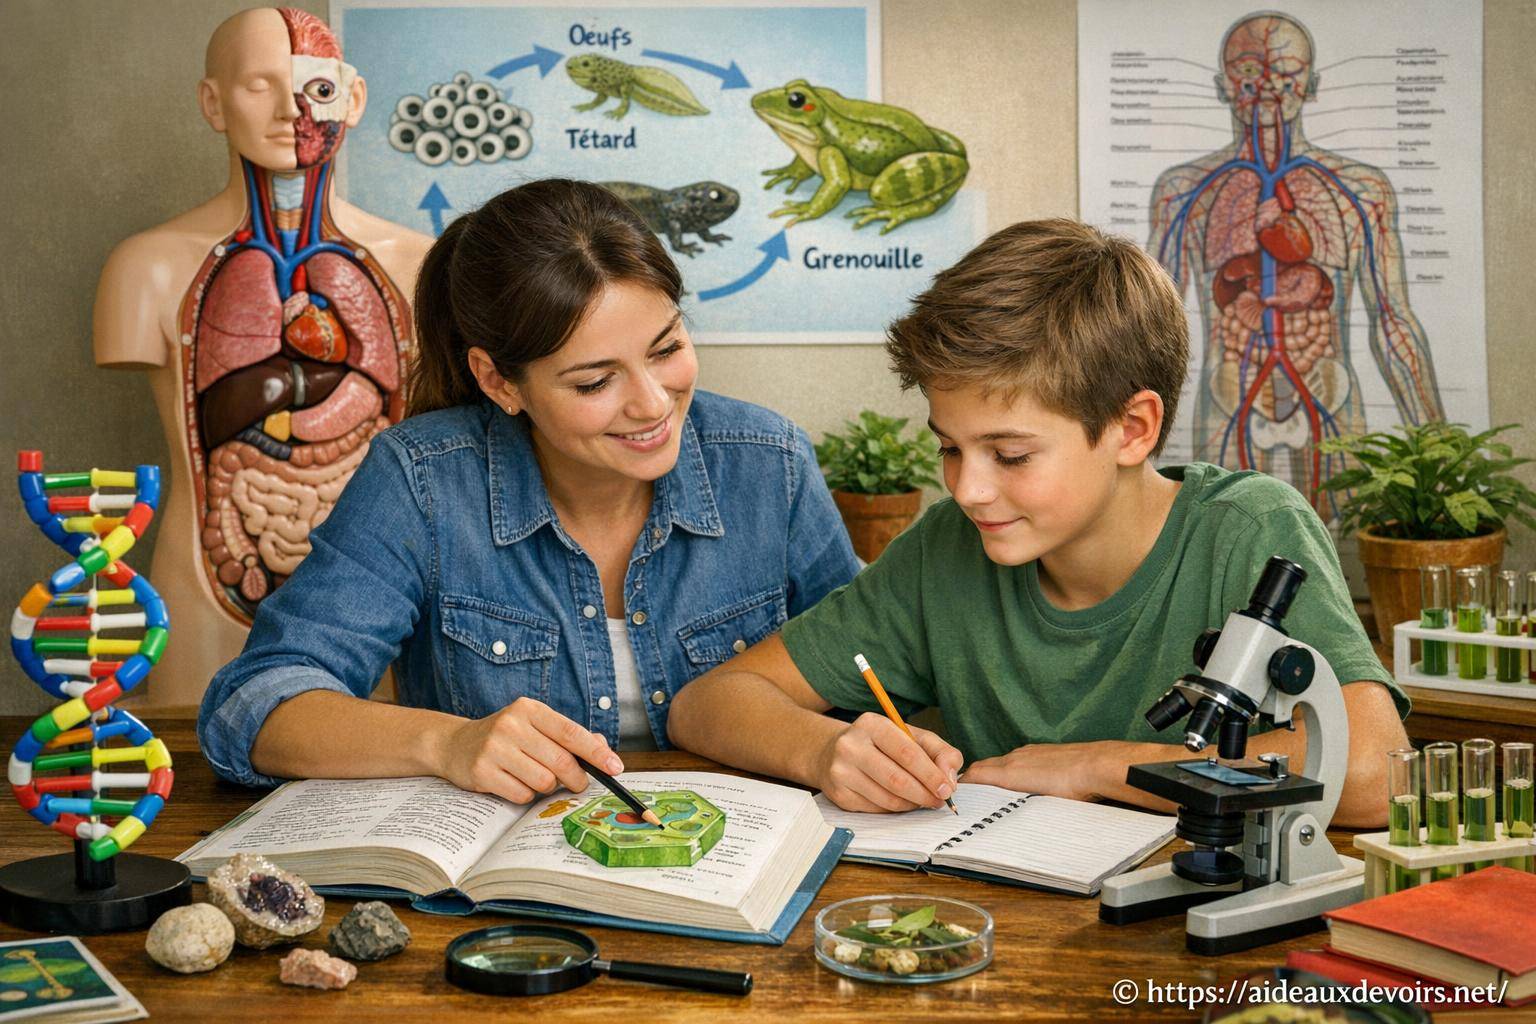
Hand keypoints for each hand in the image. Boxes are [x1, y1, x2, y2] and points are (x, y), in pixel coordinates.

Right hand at [437, 697, 622, 803]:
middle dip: (576, 778)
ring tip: (535, 778)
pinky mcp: (482, 772)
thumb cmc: (505, 737)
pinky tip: (515, 783)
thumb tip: (603, 749)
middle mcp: (511, 725)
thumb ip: (567, 736)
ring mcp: (495, 748)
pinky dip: (526, 795)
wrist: (454, 744)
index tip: (615, 768)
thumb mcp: (533, 726)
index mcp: (529, 709)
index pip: (571, 732)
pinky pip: (522, 794)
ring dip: (547, 787)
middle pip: (561, 761)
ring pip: (543, 781)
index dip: (597, 752)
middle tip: (579, 783)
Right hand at [815, 712, 962, 812]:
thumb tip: (950, 779)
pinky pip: (876, 809)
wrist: (833, 752)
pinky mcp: (838, 794)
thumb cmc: (881, 744)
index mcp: (872, 724)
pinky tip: (900, 801)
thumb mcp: (911, 737)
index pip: (907, 753)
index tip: (947, 789)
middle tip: (939, 801)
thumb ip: (940, 751)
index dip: (931, 774)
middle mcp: (851, 746)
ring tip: (921, 800)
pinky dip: (895, 809)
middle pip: (896, 779)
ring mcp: (841, 771)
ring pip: (887, 799)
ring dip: (911, 804)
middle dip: (924, 794)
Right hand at [962, 741, 1110, 801]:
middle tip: (970, 795)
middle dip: (974, 779)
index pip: (975, 775)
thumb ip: (1017, 808)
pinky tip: (1022, 779)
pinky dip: (1010, 767)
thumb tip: (1005, 819)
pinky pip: (1017, 758)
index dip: (963, 786)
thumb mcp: (1040, 805)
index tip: (957, 795)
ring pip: (1001, 761)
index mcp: (1010, 773)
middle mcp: (1015, 758)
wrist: (1097, 765)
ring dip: (992, 773)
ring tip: (993, 790)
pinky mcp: (1042, 750)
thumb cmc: (1073, 787)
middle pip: (984, 766)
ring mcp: (1029, 752)